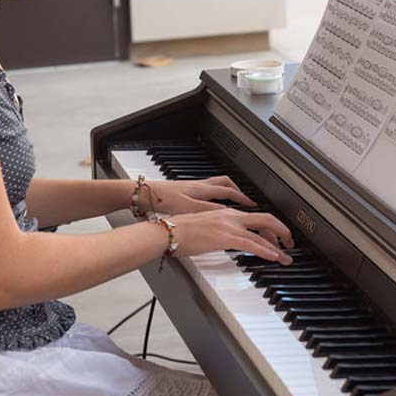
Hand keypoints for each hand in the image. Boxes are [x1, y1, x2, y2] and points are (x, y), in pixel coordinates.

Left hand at [140, 176, 254, 215]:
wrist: (141, 194)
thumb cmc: (161, 200)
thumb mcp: (188, 208)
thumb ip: (210, 209)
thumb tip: (228, 211)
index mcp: (202, 190)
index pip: (230, 193)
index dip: (243, 199)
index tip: (254, 206)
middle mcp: (199, 186)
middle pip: (226, 184)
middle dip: (239, 192)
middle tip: (247, 201)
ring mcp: (191, 188)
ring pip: (216, 185)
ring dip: (228, 191)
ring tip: (235, 200)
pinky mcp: (183, 191)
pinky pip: (206, 190)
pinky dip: (214, 195)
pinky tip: (211, 204)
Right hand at [169, 208, 294, 264]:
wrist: (168, 232)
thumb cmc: (180, 232)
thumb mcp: (205, 228)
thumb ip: (220, 233)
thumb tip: (227, 241)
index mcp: (226, 213)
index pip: (256, 218)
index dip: (271, 228)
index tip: (277, 238)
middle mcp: (231, 216)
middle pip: (266, 219)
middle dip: (282, 232)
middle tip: (289, 244)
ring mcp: (228, 225)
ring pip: (262, 233)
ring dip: (277, 247)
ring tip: (285, 258)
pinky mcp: (224, 237)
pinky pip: (251, 243)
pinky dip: (265, 250)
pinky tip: (273, 256)